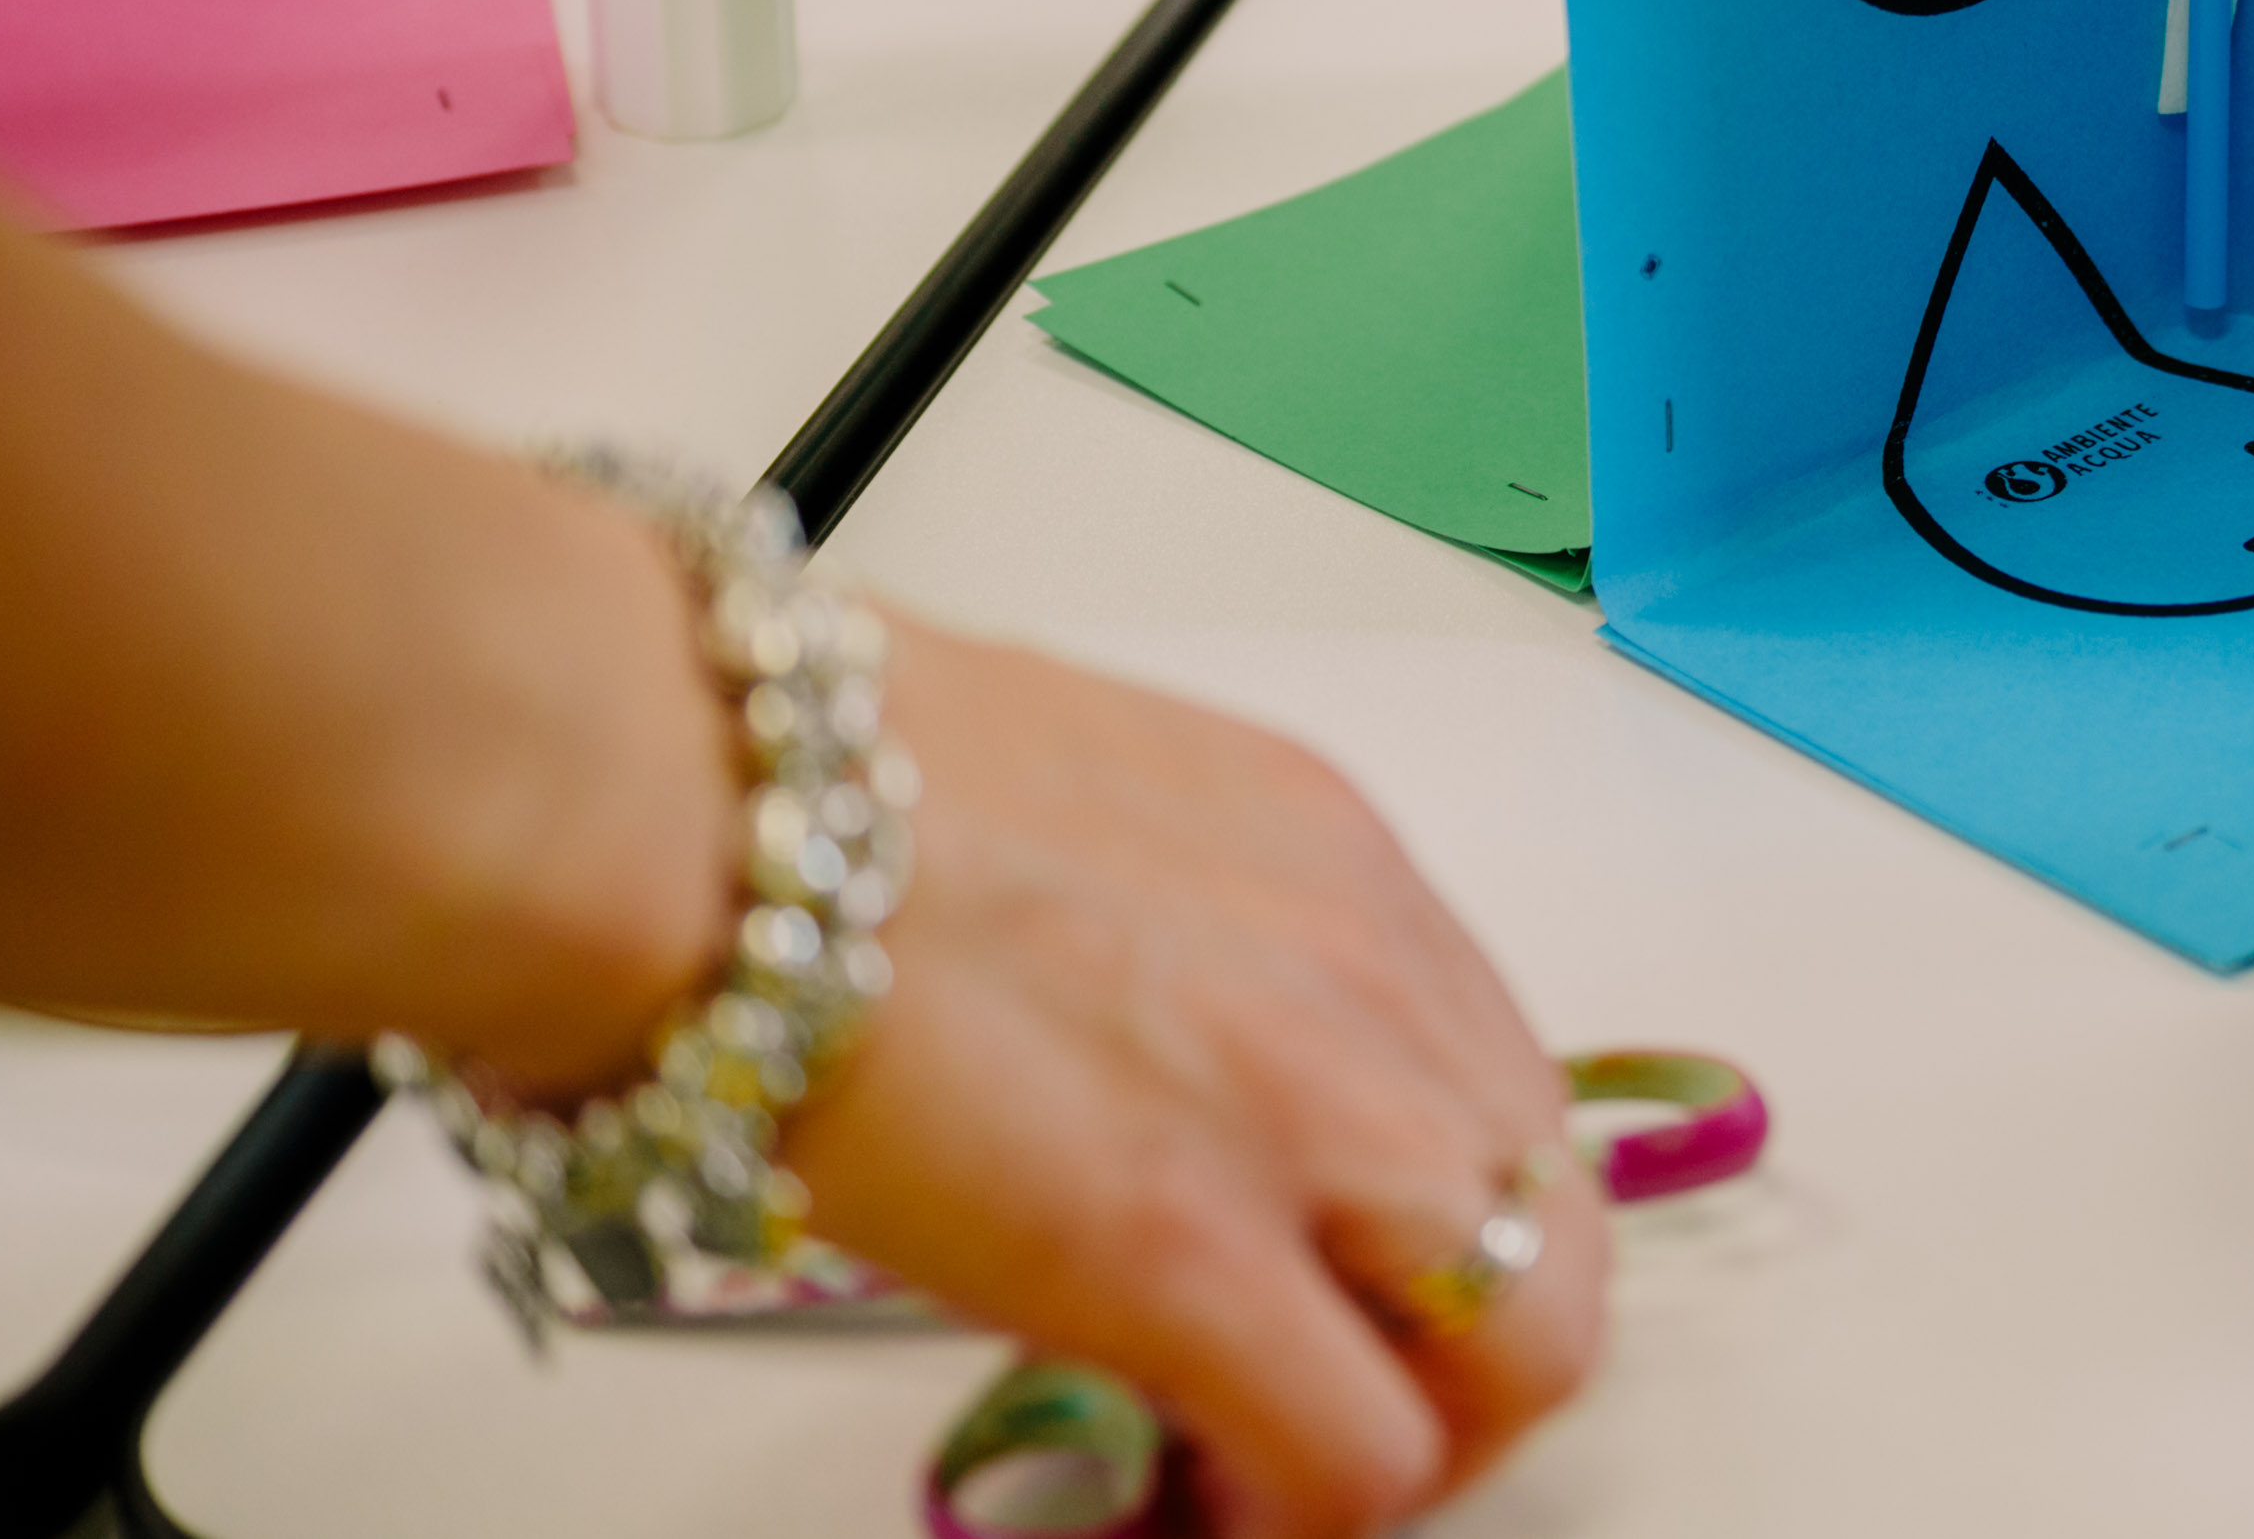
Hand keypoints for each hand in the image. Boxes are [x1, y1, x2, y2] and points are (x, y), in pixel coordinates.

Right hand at [783, 626, 1606, 1538]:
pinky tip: (1179, 1504)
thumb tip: (1140, 1057)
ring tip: (1253, 1468)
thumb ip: (1167, 948)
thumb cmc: (806, 787)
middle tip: (1325, 1408)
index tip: (1337, 1283)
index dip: (1429, 1224)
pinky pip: (1358, 1461)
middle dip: (1464, 1359)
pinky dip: (1292, 1516)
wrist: (696, 799)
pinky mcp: (1190, 1253)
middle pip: (1557, 1230)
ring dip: (1406, 1440)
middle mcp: (1372, 979)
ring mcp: (1311, 1116)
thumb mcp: (1082, 816)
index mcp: (1339, 865)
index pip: (1496, 1087)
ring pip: (1522, 1352)